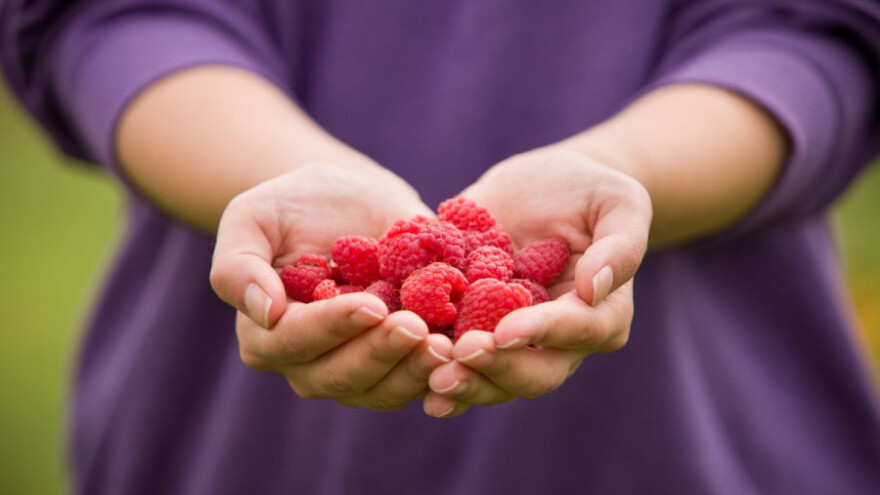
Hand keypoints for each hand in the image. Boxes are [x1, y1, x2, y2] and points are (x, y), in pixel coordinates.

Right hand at [211, 163, 453, 410]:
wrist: (354, 202)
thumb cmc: (296, 204)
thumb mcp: (254, 214)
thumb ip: (238, 263)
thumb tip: (265, 312)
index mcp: (267, 334)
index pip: (295, 341)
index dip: (332, 326)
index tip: (369, 305)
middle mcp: (309, 364)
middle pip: (340, 375)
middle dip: (380, 353)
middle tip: (416, 327)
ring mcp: (358, 370)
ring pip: (383, 390)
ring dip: (415, 372)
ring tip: (447, 344)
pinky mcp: (400, 365)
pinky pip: (420, 384)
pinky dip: (444, 374)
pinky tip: (466, 353)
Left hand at [422, 146, 651, 417]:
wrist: (540, 186)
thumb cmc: (588, 190)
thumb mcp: (618, 201)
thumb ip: (620, 244)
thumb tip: (593, 287)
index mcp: (599, 316)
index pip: (573, 332)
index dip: (540, 333)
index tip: (504, 330)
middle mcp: (556, 342)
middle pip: (532, 374)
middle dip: (494, 369)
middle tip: (458, 357)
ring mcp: (511, 341)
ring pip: (491, 379)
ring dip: (461, 382)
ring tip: (428, 376)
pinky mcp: (472, 330)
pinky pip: (453, 358)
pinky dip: (427, 366)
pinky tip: (400, 364)